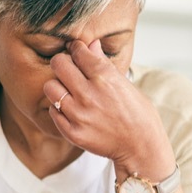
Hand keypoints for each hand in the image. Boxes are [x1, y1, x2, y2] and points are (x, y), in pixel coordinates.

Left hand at [45, 40, 174, 178]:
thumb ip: (104, 64)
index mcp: (105, 78)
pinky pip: (53, 111)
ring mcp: (79, 114)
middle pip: (58, 64)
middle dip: (62, 63)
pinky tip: (72, 110)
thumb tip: (91, 44)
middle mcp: (89, 94)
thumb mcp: (126, 84)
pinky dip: (59, 108)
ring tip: (68, 91)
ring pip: (50, 87)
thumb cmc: (139, 114)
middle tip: (69, 69)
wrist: (141, 147)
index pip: (78, 51)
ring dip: (57, 86)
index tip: (78, 52)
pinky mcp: (73, 132)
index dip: (76, 49)